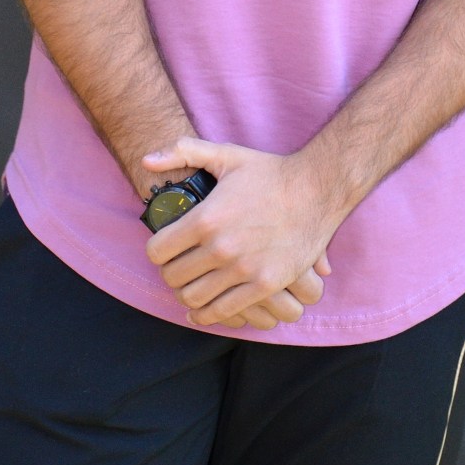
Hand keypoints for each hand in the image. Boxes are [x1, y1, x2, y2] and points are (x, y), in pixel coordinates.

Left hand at [142, 137, 341, 327]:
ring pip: (193, 299)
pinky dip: (207, 314)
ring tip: (191, 285)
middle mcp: (221, 247)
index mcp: (207, 218)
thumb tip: (146, 159)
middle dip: (170, 272)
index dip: (156, 249)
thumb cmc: (270, 172)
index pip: (157, 250)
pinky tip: (204, 308)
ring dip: (186, 294)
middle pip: (172, 277)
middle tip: (178, 266)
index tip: (165, 247)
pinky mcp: (265, 285)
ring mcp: (243, 270)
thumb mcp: (227, 154)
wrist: (318, 190)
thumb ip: (182, 151)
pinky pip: (223, 312)